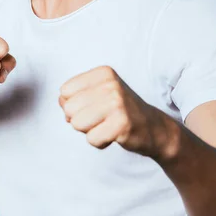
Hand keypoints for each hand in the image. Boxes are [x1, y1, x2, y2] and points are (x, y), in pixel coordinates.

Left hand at [58, 65, 174, 160]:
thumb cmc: (120, 110)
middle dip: (80, 119)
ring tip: (107, 125)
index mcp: (103, 73)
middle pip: (68, 108)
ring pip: (77, 124)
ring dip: (90, 131)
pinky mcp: (121, 124)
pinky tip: (113, 135)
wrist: (153, 127)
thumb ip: (75, 95)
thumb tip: (62, 103)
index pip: (65, 90)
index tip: (93, 106)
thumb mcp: (99, 93)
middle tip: (101, 118)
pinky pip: (91, 139)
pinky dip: (100, 142)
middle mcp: (110, 84)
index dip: (74, 104)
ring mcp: (117, 103)